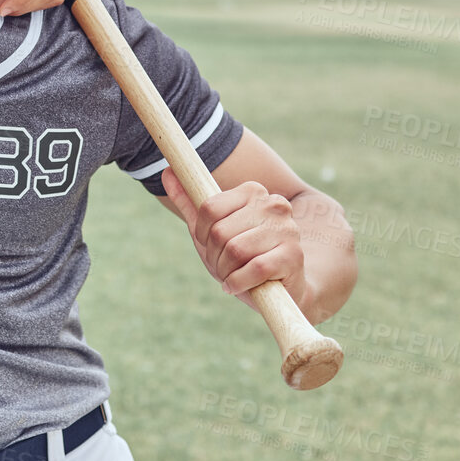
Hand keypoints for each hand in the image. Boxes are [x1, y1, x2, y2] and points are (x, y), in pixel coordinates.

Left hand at [161, 171, 307, 311]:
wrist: (278, 287)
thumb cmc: (242, 256)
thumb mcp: (211, 229)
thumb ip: (190, 202)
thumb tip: (165, 172)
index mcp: (253, 191)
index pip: (208, 208)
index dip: (202, 233)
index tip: (211, 245)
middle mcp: (274, 205)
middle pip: (219, 232)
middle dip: (215, 256)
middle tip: (225, 265)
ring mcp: (287, 229)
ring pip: (235, 250)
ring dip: (227, 272)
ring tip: (234, 275)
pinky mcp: (294, 255)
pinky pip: (255, 268)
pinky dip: (240, 283)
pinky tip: (239, 286)